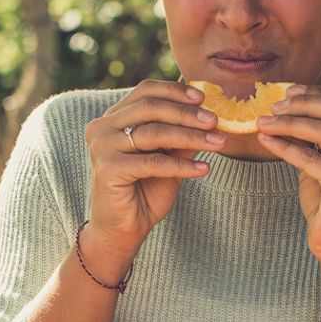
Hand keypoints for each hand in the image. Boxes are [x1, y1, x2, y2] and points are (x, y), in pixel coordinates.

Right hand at [82, 80, 224, 255]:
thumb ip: (183, 136)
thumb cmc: (146, 193)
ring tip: (218, 144)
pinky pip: (153, 162)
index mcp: (114, 118)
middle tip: (216, 121)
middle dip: (187, 114)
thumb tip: (210, 114)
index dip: (175, 91)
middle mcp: (102, 127)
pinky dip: (181, 165)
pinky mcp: (107, 168)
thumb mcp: (170, 158)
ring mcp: (102, 146)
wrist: (124, 230)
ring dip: (191, 137)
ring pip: (154, 133)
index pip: (146, 91)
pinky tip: (204, 169)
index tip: (204, 98)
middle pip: (151, 108)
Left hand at [256, 84, 320, 266]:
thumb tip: (287, 107)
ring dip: (288, 123)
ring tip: (263, 122)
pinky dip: (284, 147)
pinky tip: (265, 141)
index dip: (315, 95)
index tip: (287, 92)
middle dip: (302, 104)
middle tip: (273, 105)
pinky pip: (310, 158)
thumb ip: (317, 139)